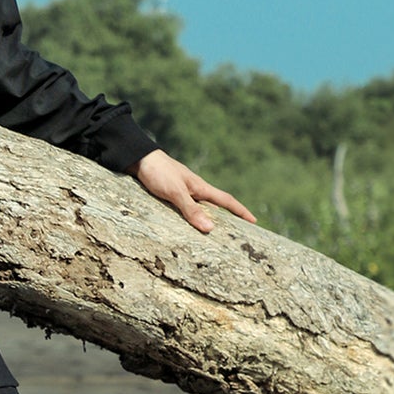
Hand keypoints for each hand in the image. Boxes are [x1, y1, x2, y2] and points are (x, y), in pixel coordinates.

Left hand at [135, 149, 254, 234]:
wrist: (138, 159)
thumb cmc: (158, 172)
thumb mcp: (175, 192)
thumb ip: (191, 210)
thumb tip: (210, 229)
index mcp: (200, 188)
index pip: (226, 201)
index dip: (241, 211)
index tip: (254, 221)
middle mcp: (194, 190)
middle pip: (216, 206)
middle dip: (228, 219)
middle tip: (237, 233)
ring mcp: (183, 191)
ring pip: (201, 208)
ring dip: (208, 219)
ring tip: (214, 235)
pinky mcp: (171, 192)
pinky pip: (186, 208)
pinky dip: (191, 217)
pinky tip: (187, 225)